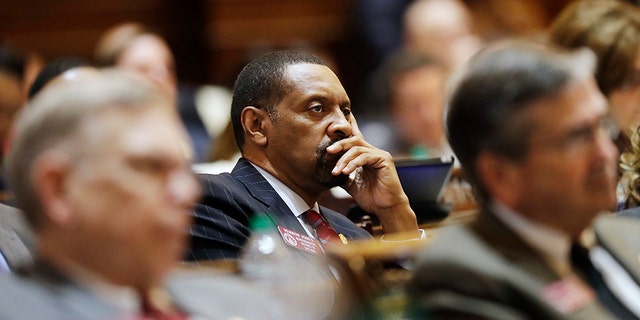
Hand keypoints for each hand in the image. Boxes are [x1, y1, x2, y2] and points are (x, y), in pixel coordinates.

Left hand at [326, 119, 418, 234]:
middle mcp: (373, 153)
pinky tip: (345, 171)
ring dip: (344, 159)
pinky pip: (365, 157)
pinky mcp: (384, 160)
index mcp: (365, 156)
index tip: (329, 138)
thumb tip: (328, 170)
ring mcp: (379, 155)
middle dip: (339, 144)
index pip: (353, 141)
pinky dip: (353, 163)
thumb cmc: (371, 197)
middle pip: (354, 140)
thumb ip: (342, 174)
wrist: (385, 208)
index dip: (342, 137)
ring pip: (357, 148)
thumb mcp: (351, 184)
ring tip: (336, 171)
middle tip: (328, 151)